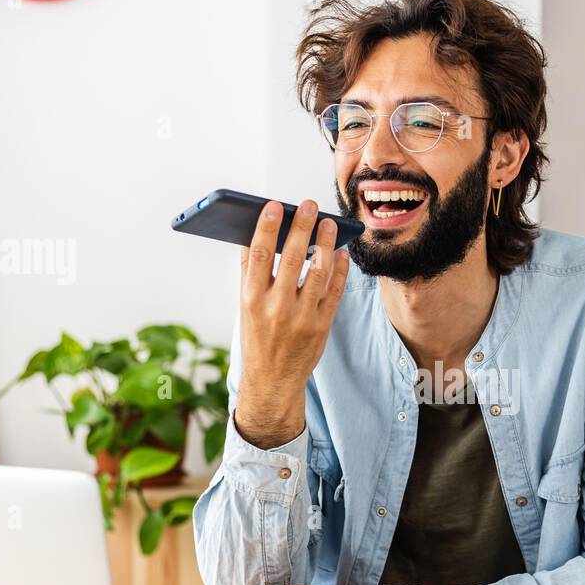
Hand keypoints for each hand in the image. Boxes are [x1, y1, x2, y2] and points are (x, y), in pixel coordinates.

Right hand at [235, 200, 349, 447]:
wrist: (273, 380)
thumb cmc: (258, 339)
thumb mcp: (244, 307)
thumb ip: (248, 274)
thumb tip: (249, 239)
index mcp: (251, 299)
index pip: (259, 255)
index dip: (267, 227)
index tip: (275, 205)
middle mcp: (276, 307)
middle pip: (291, 258)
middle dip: (301, 228)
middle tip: (310, 205)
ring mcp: (301, 317)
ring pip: (317, 272)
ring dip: (325, 244)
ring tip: (329, 224)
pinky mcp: (322, 325)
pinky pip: (334, 291)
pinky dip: (339, 269)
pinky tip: (340, 253)